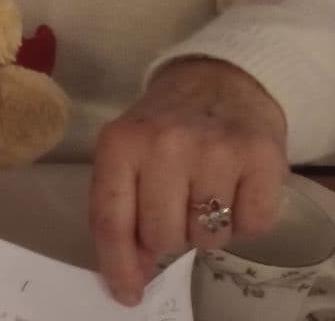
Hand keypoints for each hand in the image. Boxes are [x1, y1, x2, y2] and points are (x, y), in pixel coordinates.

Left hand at [90, 58, 288, 305]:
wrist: (218, 80)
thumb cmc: (164, 126)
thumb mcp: (127, 154)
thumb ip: (121, 208)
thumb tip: (133, 272)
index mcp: (120, 143)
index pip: (112, 220)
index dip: (118, 264)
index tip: (127, 292)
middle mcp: (165, 144)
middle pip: (162, 237)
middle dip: (168, 235)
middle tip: (176, 204)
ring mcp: (215, 149)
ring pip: (207, 238)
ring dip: (206, 227)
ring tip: (205, 190)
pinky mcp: (261, 158)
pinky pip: (251, 228)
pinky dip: (245, 221)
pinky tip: (235, 187)